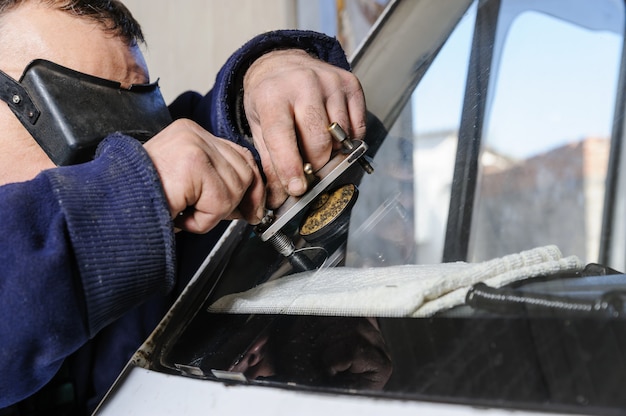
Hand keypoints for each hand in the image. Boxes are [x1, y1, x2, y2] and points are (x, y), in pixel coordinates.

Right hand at [144, 119, 264, 232]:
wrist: (109, 208)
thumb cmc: (142, 201)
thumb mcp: (187, 188)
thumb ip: (216, 185)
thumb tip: (252, 205)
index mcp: (191, 134)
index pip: (241, 157)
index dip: (249, 187)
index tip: (251, 209)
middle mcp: (194, 133)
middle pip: (245, 172)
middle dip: (234, 202)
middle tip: (205, 215)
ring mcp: (194, 145)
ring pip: (234, 190)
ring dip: (211, 214)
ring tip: (182, 211)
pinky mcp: (193, 163)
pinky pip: (219, 203)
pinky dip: (202, 221)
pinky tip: (180, 214)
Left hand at [243, 49, 365, 207]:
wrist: (282, 63)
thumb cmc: (270, 98)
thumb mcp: (258, 129)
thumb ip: (270, 165)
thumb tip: (279, 200)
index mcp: (272, 95)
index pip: (283, 137)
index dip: (291, 167)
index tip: (297, 189)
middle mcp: (303, 84)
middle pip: (318, 143)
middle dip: (314, 165)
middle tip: (308, 168)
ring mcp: (330, 82)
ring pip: (340, 137)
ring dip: (331, 152)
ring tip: (317, 147)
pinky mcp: (350, 83)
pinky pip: (357, 127)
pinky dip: (347, 139)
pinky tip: (333, 134)